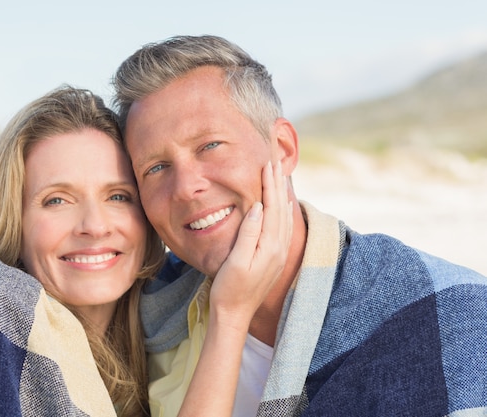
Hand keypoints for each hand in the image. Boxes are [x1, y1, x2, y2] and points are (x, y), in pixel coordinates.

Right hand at [209, 160, 292, 330]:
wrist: (234, 315)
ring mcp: (278, 254)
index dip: (270, 185)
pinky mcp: (273, 259)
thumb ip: (248, 234)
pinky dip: (283, 211)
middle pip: (282, 209)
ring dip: (282, 195)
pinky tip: (281, 206)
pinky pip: (282, 228)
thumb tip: (258, 207)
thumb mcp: (235, 261)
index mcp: (270, 247)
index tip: (267, 165)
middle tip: (275, 162)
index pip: (272, 208)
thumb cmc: (229, 289)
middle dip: (278, 184)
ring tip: (279, 176)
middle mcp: (279, 249)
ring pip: (284, 217)